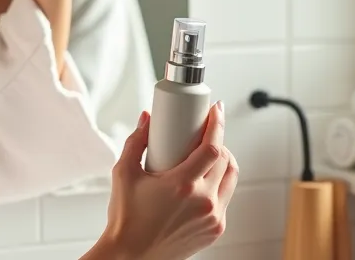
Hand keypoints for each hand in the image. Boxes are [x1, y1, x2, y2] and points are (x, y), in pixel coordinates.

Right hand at [93, 103, 238, 259]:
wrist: (131, 256)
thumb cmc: (125, 218)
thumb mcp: (123, 173)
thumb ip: (136, 141)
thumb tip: (147, 119)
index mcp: (182, 185)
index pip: (212, 147)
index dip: (218, 124)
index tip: (217, 110)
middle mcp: (203, 202)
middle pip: (226, 159)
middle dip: (219, 140)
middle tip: (206, 132)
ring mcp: (212, 218)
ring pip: (231, 178)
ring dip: (224, 161)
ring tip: (208, 154)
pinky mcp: (215, 230)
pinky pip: (225, 199)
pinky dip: (219, 184)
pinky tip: (205, 180)